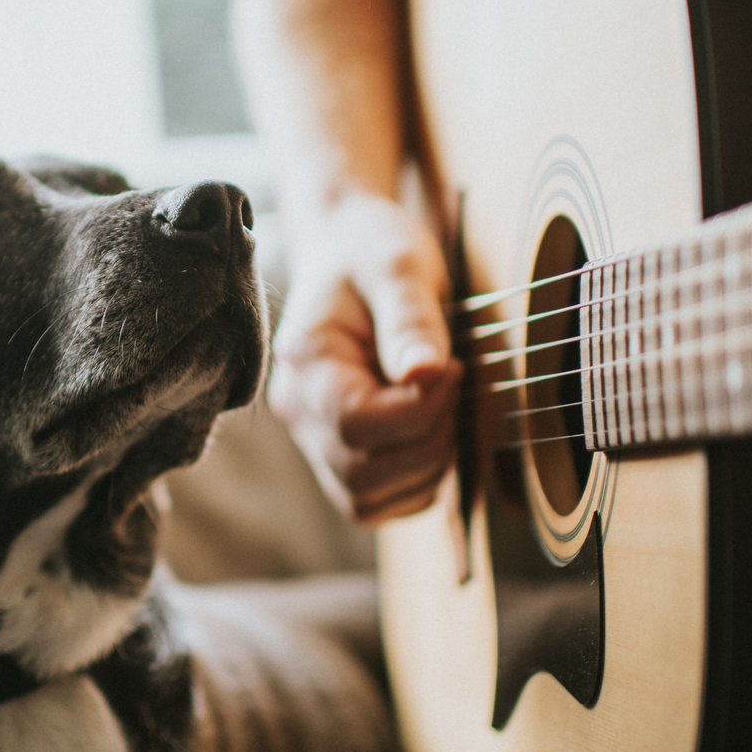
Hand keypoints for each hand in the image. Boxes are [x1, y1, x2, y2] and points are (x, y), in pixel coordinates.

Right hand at [271, 194, 460, 522]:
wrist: (348, 248)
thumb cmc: (372, 250)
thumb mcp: (399, 267)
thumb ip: (410, 320)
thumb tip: (427, 373)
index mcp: (305, 361)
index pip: (356, 423)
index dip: (419, 410)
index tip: (453, 366)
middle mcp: (298, 409)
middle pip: (360, 474)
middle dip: (427, 441)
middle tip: (452, 385)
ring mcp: (312, 436)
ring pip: (365, 501)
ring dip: (424, 468)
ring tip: (442, 406)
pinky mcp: (335, 453)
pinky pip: (372, 503)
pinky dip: (414, 484)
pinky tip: (432, 431)